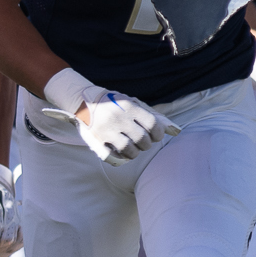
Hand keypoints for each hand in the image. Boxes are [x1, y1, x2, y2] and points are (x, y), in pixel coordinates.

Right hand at [41, 66, 174, 163]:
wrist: (83, 100)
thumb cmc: (112, 101)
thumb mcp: (129, 101)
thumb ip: (149, 114)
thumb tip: (172, 129)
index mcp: (129, 107)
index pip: (152, 124)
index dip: (158, 133)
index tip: (156, 136)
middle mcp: (119, 118)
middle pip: (143, 140)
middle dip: (147, 144)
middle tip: (144, 143)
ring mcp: (107, 130)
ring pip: (130, 150)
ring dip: (135, 153)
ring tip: (133, 149)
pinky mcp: (97, 140)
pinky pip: (114, 155)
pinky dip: (121, 156)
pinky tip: (121, 152)